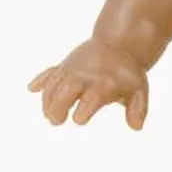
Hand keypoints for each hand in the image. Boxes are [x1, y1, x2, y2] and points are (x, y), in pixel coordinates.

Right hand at [28, 39, 149, 128]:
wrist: (119, 44)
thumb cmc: (127, 73)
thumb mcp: (139, 89)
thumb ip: (138, 108)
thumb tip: (136, 127)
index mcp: (105, 83)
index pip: (92, 97)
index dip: (84, 109)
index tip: (79, 119)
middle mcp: (86, 75)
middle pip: (66, 89)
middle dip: (58, 106)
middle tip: (57, 121)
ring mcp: (73, 69)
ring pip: (54, 83)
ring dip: (47, 100)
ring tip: (49, 114)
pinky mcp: (64, 66)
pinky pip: (50, 72)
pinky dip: (41, 80)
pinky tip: (32, 88)